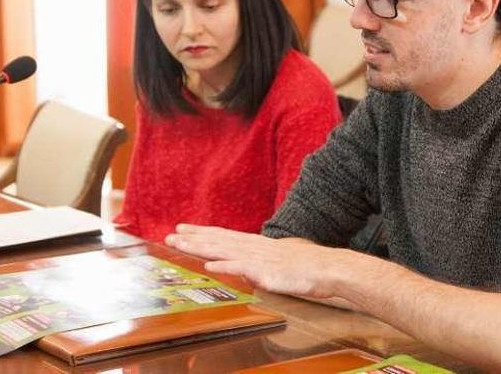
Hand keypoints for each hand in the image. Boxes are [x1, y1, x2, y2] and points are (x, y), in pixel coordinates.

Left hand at [164, 224, 352, 298]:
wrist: (330, 268)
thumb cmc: (310, 266)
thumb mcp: (283, 259)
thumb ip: (265, 262)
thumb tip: (254, 268)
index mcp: (258, 244)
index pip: (225, 236)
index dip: (203, 232)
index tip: (184, 228)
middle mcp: (255, 247)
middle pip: (219, 240)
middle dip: (193, 237)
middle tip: (170, 234)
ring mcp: (260, 258)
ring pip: (223, 250)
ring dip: (199, 246)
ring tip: (179, 243)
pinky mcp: (267, 272)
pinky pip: (242, 268)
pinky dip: (224, 265)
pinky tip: (208, 263)